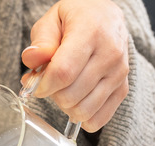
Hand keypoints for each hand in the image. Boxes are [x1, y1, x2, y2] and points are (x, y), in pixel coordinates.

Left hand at [21, 0, 129, 131]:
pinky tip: (76, 102)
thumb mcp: (52, 20)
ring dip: (66, 106)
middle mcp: (110, 54)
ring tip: (64, 89)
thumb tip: (33, 59)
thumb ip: (41, 41)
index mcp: (91, 32)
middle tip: (50, 82)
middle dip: (52, 94)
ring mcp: (119, 73)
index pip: (63, 72)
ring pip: (83, 110)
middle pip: (71, 95)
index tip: (35, 85)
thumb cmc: (77, 19)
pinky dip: (82, 117)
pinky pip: (99, 118)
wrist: (107, 18)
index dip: (43, 86)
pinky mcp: (122, 88)